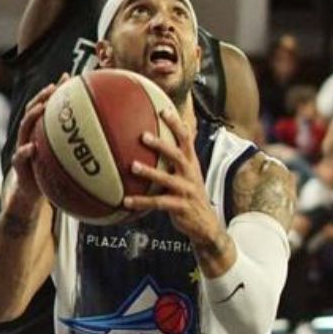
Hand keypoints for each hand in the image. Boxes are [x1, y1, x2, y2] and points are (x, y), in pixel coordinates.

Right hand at [9, 75, 66, 206]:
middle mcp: (31, 135)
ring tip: (41, 108)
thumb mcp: (67, 155)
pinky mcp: (19, 166)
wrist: (34, 192)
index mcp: (42, 130)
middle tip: (53, 88)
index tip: (68, 76)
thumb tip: (108, 132)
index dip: (56, 90)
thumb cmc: (53, 170)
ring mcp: (23, 148)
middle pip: (33, 111)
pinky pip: (19, 158)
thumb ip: (79, 143)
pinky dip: (24, 152)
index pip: (47, 104)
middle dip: (42, 97)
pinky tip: (31, 148)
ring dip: (32, 117)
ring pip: (24, 129)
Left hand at [123, 105, 218, 243]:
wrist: (206, 223)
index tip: (164, 110)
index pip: (186, 139)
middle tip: (143, 136)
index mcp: (192, 163)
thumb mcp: (190, 172)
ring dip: (149, 172)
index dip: (176, 124)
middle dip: (162, 145)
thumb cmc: (191, 193)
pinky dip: (141, 201)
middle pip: (177, 155)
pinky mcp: (180, 207)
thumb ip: (181, 154)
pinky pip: (158, 203)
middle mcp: (190, 174)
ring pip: (167, 179)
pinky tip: (126, 201)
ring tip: (133, 166)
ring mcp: (186, 190)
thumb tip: (179, 130)